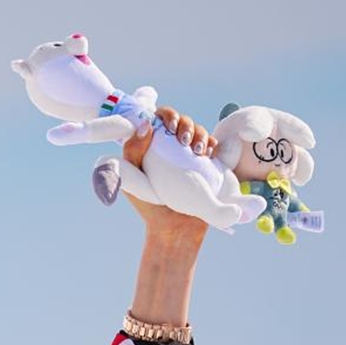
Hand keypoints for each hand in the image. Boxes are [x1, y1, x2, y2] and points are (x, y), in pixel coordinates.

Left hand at [122, 106, 214, 244]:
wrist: (175, 229)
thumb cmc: (149, 206)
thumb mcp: (135, 179)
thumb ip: (133, 152)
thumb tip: (147, 125)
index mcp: (150, 148)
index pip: (158, 118)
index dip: (166, 115)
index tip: (169, 128)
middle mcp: (169, 148)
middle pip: (181, 119)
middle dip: (186, 124)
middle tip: (184, 142)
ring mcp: (188, 154)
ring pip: (198, 129)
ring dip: (200, 134)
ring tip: (199, 153)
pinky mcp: (204, 163)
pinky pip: (211, 144)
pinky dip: (212, 144)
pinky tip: (209, 154)